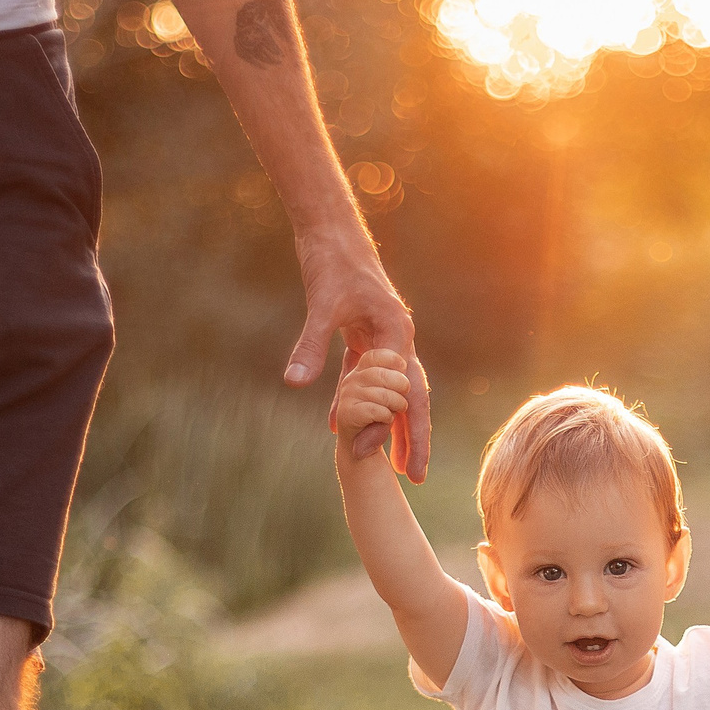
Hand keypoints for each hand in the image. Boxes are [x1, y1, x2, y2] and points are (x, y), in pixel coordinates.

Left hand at [288, 234, 430, 481]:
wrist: (332, 232)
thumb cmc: (331, 262)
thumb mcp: (320, 304)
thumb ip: (310, 345)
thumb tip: (295, 383)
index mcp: (397, 333)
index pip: (399, 390)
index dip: (386, 425)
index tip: (371, 455)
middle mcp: (399, 340)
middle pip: (413, 398)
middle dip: (412, 438)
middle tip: (414, 478)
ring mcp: (386, 340)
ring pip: (394, 391)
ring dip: (391, 426)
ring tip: (391, 463)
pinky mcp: (367, 337)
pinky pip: (367, 378)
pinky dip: (357, 401)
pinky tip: (337, 425)